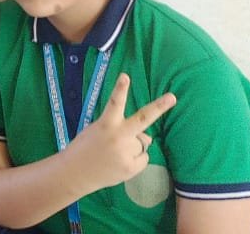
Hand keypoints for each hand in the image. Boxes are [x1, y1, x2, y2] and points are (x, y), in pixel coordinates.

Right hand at [67, 73, 174, 190]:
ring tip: (115, 153)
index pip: (114, 103)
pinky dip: (135, 159)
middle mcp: (118, 137)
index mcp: (105, 124)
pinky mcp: (131, 168)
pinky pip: (143, 158)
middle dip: (159, 107)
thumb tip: (146, 137)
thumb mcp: (97, 131)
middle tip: (172, 97)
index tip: (125, 76)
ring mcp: (126, 153)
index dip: (120, 89)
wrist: (76, 172)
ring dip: (134, 145)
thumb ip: (121, 130)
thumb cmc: (86, 147)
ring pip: (142, 143)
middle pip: (142, 119)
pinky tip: (120, 162)